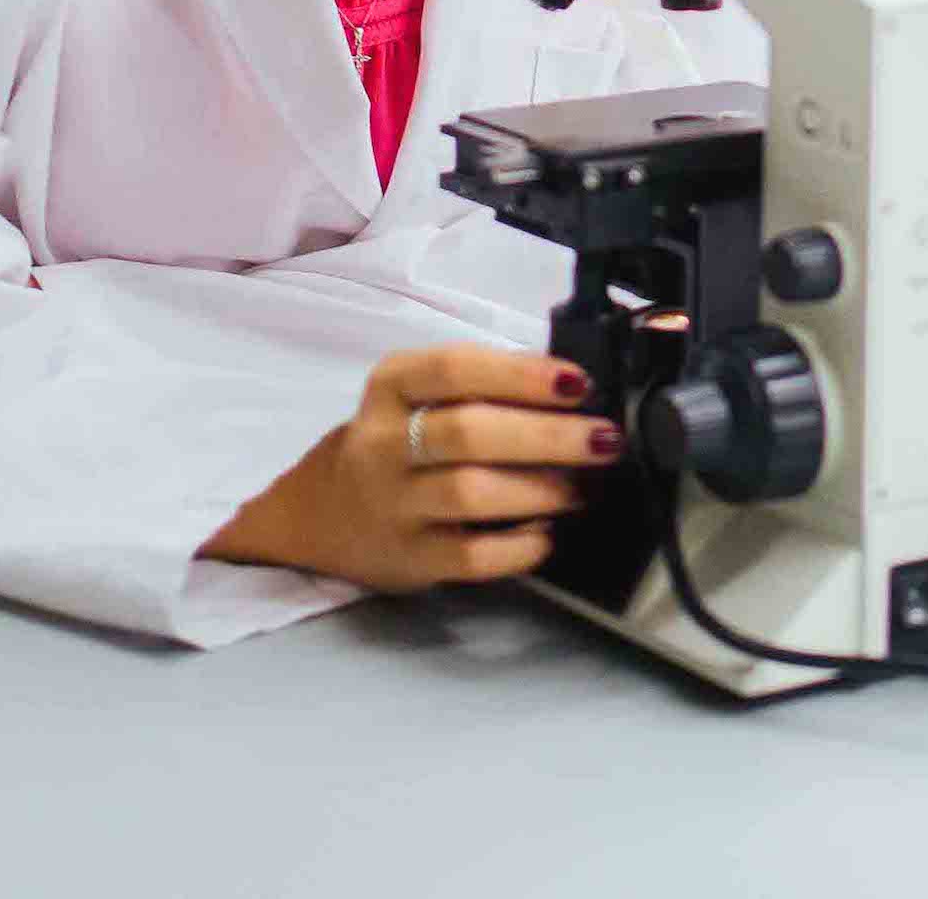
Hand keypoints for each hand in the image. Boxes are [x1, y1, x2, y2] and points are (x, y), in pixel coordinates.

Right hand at [203, 344, 613, 590]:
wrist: (323, 513)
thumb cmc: (400, 442)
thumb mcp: (421, 397)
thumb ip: (485, 385)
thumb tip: (577, 389)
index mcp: (391, 387)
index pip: (456, 368)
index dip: (522, 375)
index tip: (579, 383)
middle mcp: (383, 443)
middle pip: (469, 432)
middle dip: (549, 435)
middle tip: (604, 439)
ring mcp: (392, 504)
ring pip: (469, 493)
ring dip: (540, 489)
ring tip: (582, 488)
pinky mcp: (408, 558)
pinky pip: (471, 556)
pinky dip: (519, 547)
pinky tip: (547, 534)